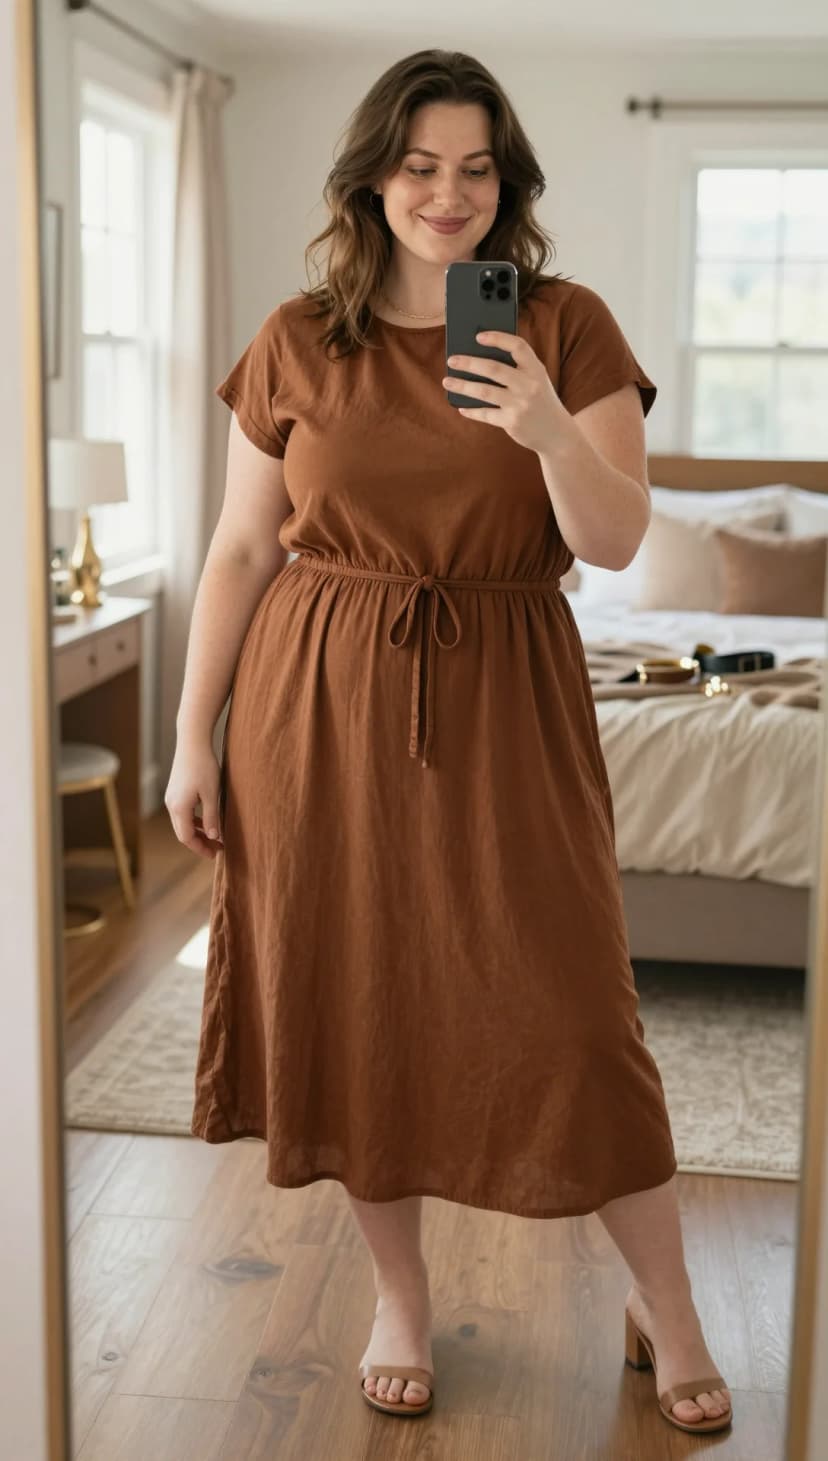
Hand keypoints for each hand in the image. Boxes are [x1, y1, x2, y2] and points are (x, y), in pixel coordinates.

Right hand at [164, 739, 223, 859]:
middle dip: (200, 843)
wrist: (192, 742)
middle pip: (183, 833)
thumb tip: (214, 837)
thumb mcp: (212, 794)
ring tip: (215, 837)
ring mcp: (172, 798)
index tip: (216, 853)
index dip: (201, 848)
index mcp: (179, 808)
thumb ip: (212, 817)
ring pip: (183, 823)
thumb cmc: (204, 766)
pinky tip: (207, 821)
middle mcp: (172, 805)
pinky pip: (183, 813)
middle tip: (218, 848)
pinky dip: (194, 820)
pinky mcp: (175, 791)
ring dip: (198, 832)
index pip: (187, 838)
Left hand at [442, 330, 566, 453]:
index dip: (498, 339)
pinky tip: (462, 407)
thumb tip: (479, 358)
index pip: (518, 346)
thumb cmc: (541, 401)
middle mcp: (529, 385)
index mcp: (536, 369)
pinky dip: (472, 410)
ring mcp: (521, 404)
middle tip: (451, 360)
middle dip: (469, 363)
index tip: (479, 336)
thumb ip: (518, 368)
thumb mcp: (537, 380)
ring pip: (485, 391)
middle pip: (494, 369)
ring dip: (462, 386)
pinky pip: (486, 414)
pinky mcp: (512, 422)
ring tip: (447, 381)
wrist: (558, 434)